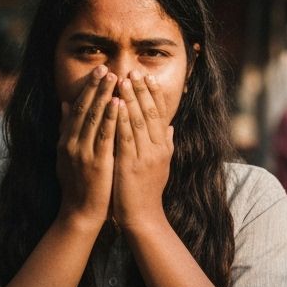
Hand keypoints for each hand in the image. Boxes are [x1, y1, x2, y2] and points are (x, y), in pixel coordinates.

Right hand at [56, 67, 118, 229]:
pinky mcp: (96, 162)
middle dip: (96, 87)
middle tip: (106, 67)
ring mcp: (83, 152)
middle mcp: (71, 143)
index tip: (98, 72)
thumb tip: (64, 104)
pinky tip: (118, 103)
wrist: (80, 213)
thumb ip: (66, 130)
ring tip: (114, 77)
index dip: (88, 89)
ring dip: (104, 96)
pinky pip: (104, 135)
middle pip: (84, 108)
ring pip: (94, 118)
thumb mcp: (67, 155)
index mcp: (66, 141)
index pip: (77, 108)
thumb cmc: (79, 185)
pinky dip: (111, 117)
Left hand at [112, 71, 172, 229]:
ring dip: (130, 98)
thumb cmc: (148, 191)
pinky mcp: (130, 164)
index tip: (147, 76)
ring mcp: (145, 156)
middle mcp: (157, 148)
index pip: (160, 113)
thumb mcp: (161, 165)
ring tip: (123, 79)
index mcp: (164, 146)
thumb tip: (171, 127)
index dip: (154, 94)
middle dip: (141, 90)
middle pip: (150, 112)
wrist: (143, 217)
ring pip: (138, 121)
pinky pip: (125, 137)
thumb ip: (166, 145)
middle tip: (133, 70)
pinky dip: (121, 119)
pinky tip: (115, 104)